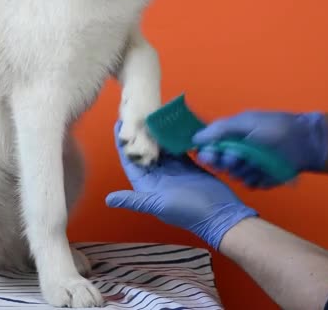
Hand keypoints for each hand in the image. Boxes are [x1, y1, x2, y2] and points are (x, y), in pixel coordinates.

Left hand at [106, 121, 257, 249]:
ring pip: (160, 148)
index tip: (119, 124)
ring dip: (156, 134)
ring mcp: (173, 170)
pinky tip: (171, 124)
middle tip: (137, 113)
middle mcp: (157, 177)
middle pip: (144, 151)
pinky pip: (176, 148)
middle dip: (140, 134)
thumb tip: (107, 200)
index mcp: (147, 185)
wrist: (220, 214)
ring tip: (152, 114)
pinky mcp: (188, 165)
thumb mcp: (158, 204)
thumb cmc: (188, 211)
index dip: (123, 144)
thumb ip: (133, 201)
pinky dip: (173, 138)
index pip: (129, 161)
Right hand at [192, 111, 327, 188]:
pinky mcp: (261, 180)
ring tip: (258, 161)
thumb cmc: (276, 127)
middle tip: (237, 158)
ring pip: (234, 176)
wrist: (307, 142)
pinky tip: (266, 170)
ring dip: (244, 169)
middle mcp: (237, 153)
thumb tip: (195, 138)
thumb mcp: (246, 122)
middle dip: (227, 162)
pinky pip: (250, 183)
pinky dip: (257, 178)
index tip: (210, 155)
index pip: (209, 149)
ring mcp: (249, 168)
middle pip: (219, 165)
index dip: (208, 153)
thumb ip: (220, 128)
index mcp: (231, 138)